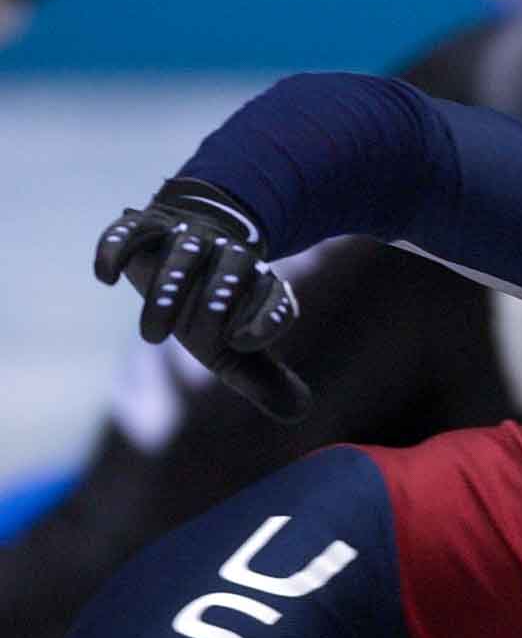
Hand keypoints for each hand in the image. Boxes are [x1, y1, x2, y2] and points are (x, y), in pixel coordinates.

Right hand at [93, 177, 310, 420]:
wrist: (193, 242)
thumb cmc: (217, 308)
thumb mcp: (238, 347)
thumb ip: (264, 378)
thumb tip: (298, 412)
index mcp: (260, 282)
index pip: (276, 298)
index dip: (268, 319)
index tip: (245, 344)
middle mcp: (230, 253)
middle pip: (236, 265)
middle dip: (218, 299)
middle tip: (196, 338)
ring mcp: (189, 235)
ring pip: (185, 250)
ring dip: (168, 287)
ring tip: (152, 336)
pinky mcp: (146, 225)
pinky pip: (132, 229)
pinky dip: (116, 248)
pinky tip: (107, 278)